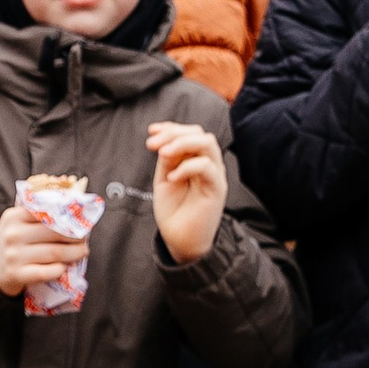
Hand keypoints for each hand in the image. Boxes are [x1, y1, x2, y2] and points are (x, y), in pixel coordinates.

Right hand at [0, 203, 90, 297]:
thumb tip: (74, 209)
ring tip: (81, 252)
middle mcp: (13, 235)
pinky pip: (47, 272)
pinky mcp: (17, 274)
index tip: (80, 222)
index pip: (48, 212)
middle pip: (55, 232)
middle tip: (84, 239)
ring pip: (55, 252)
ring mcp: (14, 256)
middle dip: (76, 236)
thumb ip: (37, 214)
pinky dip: (60, 269)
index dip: (68, 217)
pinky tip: (64, 267)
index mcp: (14, 216)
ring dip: (74, 253)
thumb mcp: (17, 222)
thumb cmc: (13, 242)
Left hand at [147, 120, 226, 262]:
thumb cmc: (174, 210)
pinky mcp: (216, 188)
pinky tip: (172, 177)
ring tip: (162, 154)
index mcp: (195, 159)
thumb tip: (166, 142)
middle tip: (152, 145)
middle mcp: (208, 163)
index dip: (171, 128)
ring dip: (182, 144)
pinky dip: (187, 167)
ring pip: (207, 144)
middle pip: (199, 133)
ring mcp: (214, 174)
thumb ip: (168, 160)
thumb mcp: (165, 179)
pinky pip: (207, 167)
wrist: (181, 239)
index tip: (151, 131)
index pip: (190, 133)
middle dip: (174, 134)